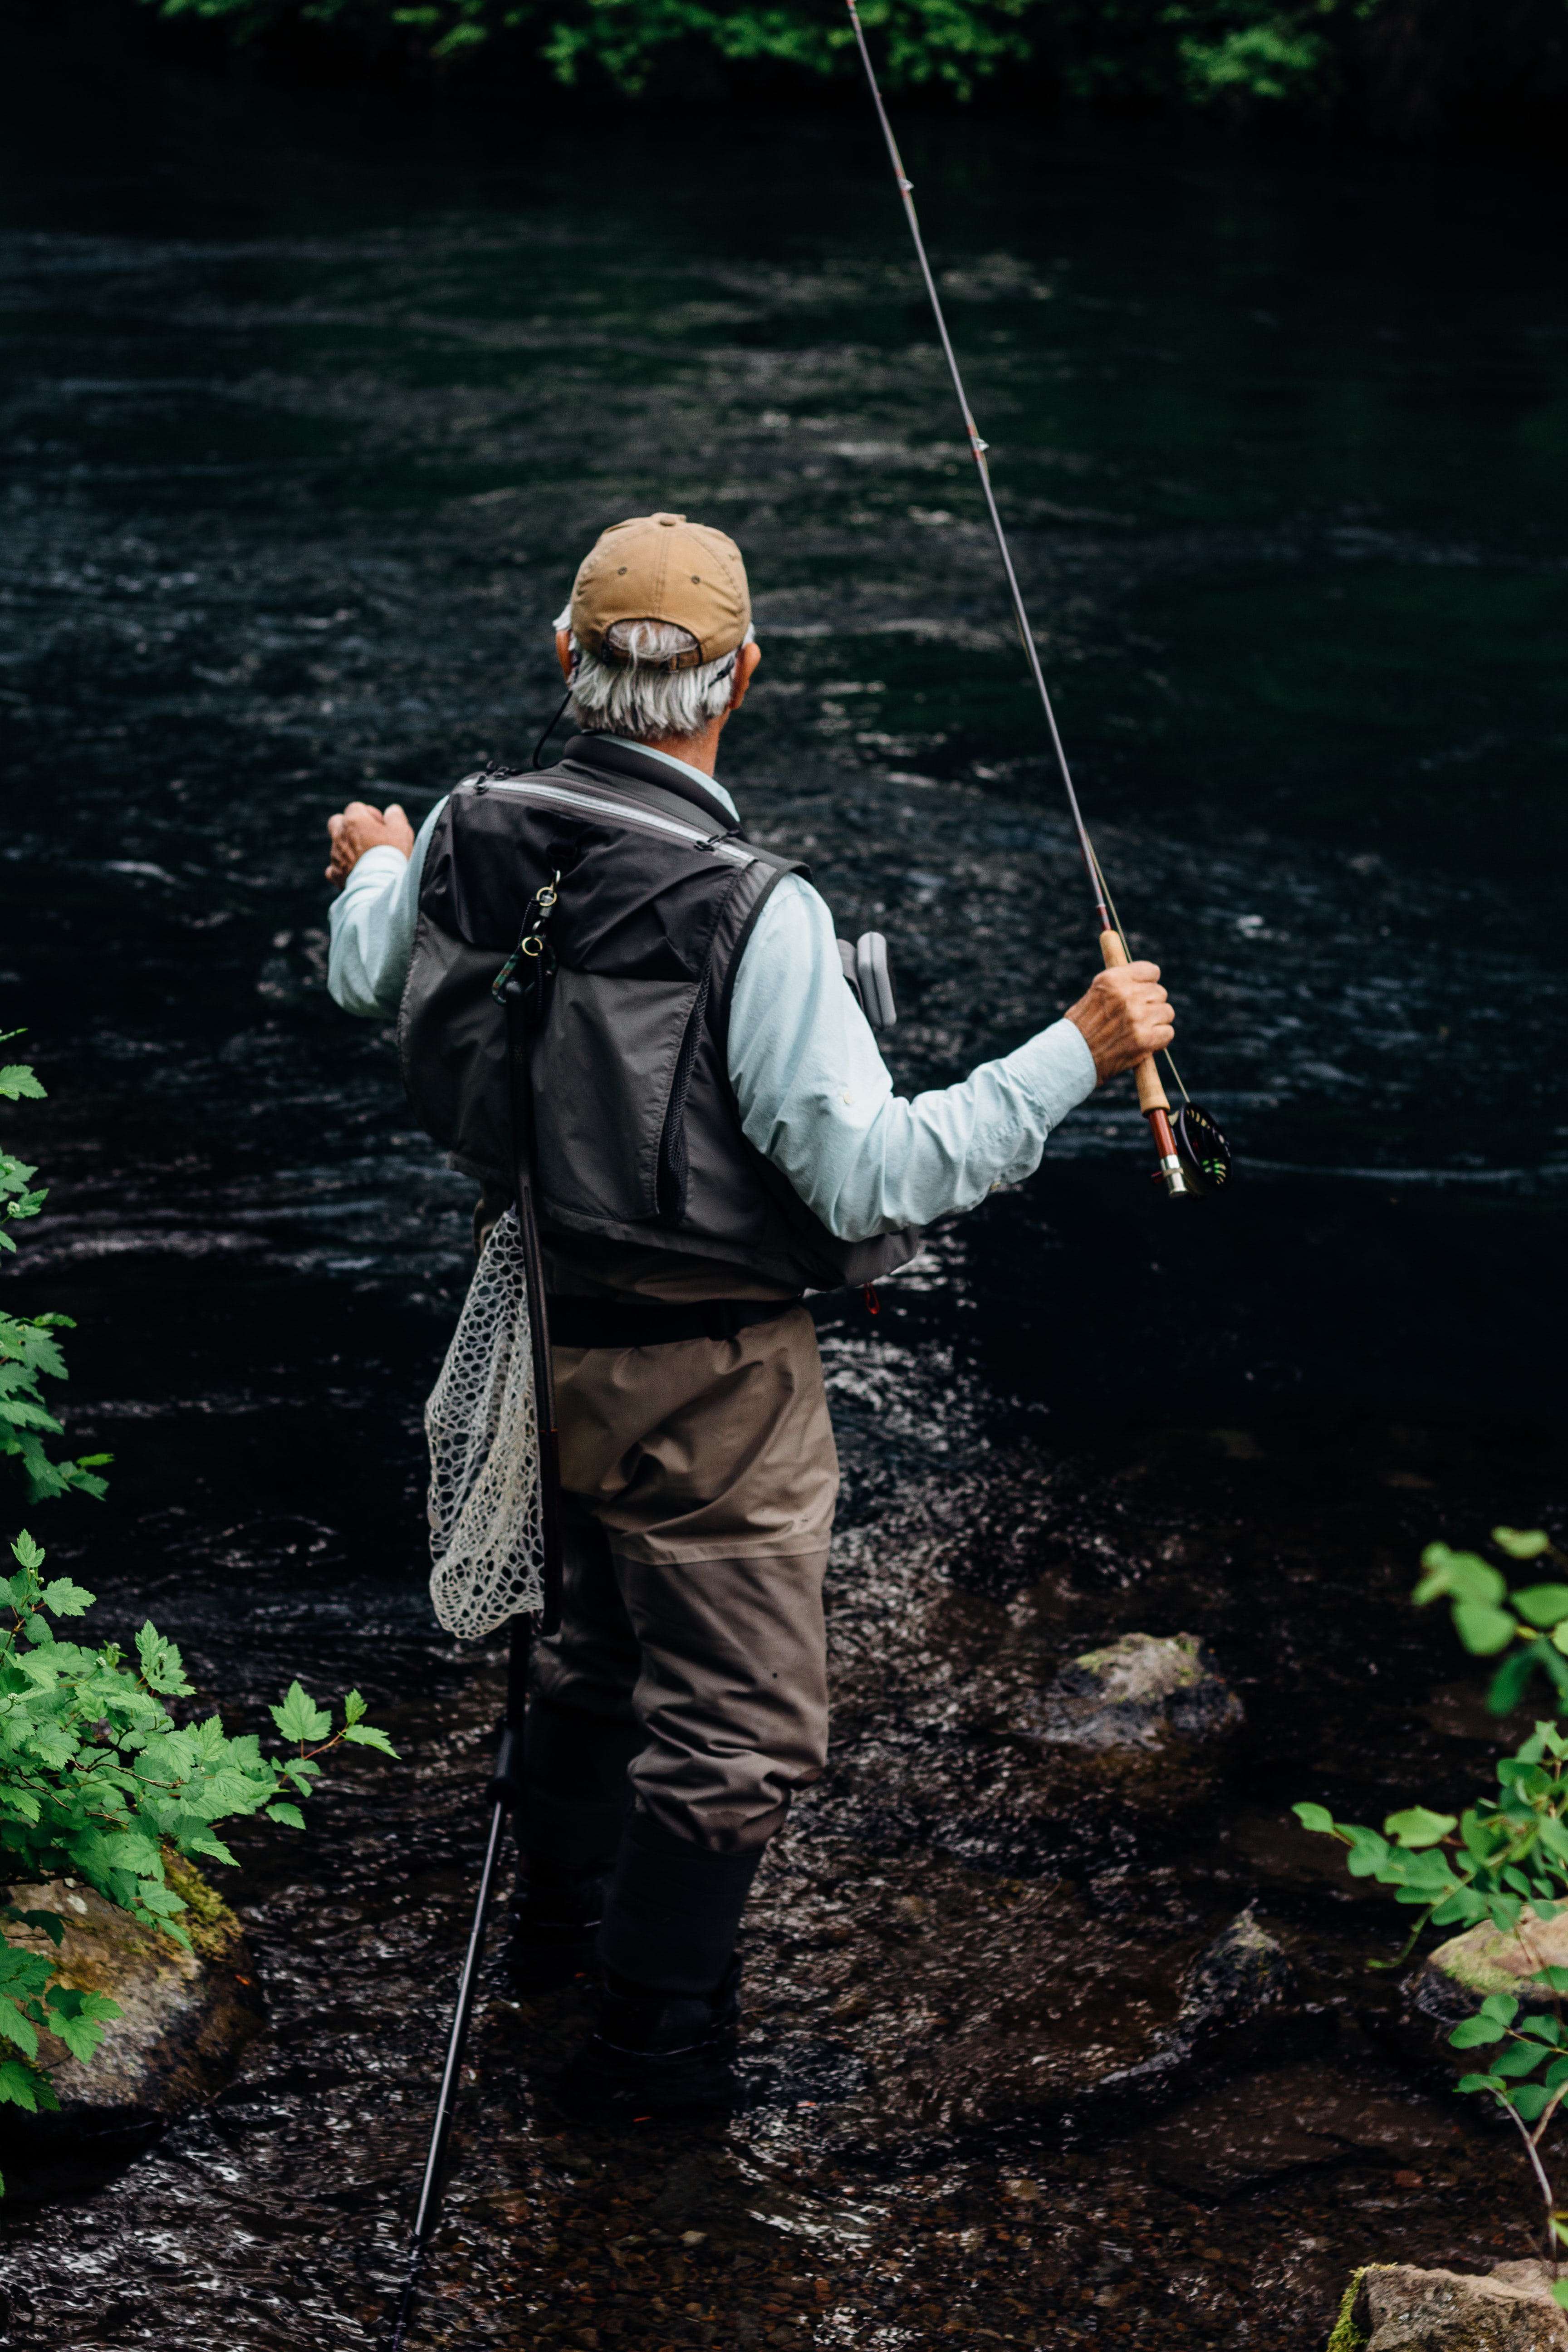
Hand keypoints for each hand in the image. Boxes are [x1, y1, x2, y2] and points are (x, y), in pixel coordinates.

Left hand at [325, 800, 414, 890]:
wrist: (381, 885)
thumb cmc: (392, 855)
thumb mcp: (401, 830)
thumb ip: (395, 817)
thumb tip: (392, 810)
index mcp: (354, 821)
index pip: (355, 808)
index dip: (369, 814)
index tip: (381, 825)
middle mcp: (340, 836)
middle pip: (337, 822)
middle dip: (349, 826)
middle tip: (366, 837)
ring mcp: (335, 856)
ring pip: (337, 846)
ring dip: (348, 848)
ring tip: (367, 859)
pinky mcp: (336, 874)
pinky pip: (333, 869)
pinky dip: (341, 869)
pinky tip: (354, 872)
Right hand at [1065, 960, 1173, 1082]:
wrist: (1071, 1058)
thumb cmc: (1081, 1027)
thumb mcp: (1095, 994)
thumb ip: (1120, 984)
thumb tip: (1148, 976)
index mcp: (1112, 980)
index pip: (1150, 971)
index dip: (1148, 983)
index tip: (1143, 992)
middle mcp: (1126, 995)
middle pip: (1160, 992)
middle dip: (1152, 1005)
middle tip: (1137, 1017)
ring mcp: (1137, 1017)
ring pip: (1167, 1012)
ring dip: (1157, 1022)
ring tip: (1139, 1031)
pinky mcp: (1145, 1039)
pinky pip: (1168, 1032)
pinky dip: (1159, 1039)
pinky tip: (1144, 1043)